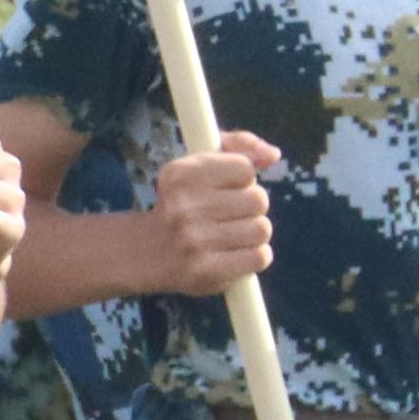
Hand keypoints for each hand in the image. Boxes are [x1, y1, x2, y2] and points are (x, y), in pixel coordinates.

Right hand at [138, 131, 280, 294]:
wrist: (146, 253)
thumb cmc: (183, 204)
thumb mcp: (199, 166)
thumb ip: (238, 148)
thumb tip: (272, 154)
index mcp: (180, 174)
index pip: (245, 168)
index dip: (240, 179)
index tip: (221, 189)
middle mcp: (183, 206)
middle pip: (258, 199)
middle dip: (249, 208)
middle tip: (226, 215)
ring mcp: (194, 240)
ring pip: (262, 229)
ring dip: (252, 233)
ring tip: (230, 236)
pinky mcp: (206, 271)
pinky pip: (260, 257)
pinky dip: (253, 256)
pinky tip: (234, 254)